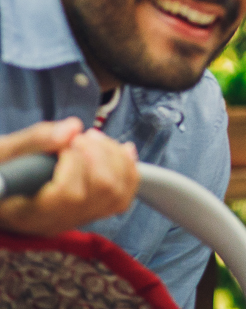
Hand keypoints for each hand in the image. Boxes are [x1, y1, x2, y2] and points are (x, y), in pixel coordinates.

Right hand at [0, 121, 138, 235]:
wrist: (0, 187)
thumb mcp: (2, 152)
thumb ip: (35, 140)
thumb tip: (73, 128)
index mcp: (29, 213)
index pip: (69, 193)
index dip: (74, 160)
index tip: (61, 144)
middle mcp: (56, 222)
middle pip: (103, 190)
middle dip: (99, 153)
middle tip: (80, 137)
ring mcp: (75, 220)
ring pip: (117, 192)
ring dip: (114, 157)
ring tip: (93, 139)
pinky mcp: (89, 212)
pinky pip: (123, 197)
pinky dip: (129, 168)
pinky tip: (121, 149)